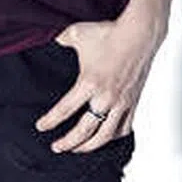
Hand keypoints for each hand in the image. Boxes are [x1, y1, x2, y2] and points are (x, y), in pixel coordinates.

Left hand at [35, 9, 166, 152]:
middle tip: (57, 147)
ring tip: (78, 149)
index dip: (50, 121)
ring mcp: (122, 102)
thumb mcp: (77, 33)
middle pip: (84, 131)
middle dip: (68, 143)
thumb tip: (51, 40)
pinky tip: (106, 138)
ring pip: (106, 135)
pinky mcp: (133, 101)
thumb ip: (61, 39)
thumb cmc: (110, 33)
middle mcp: (106, 97)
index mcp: (89, 83)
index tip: (41, 127)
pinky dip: (114, 137)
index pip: (65, 110)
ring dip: (90, 146)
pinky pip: (125, 127)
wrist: (140, 33)